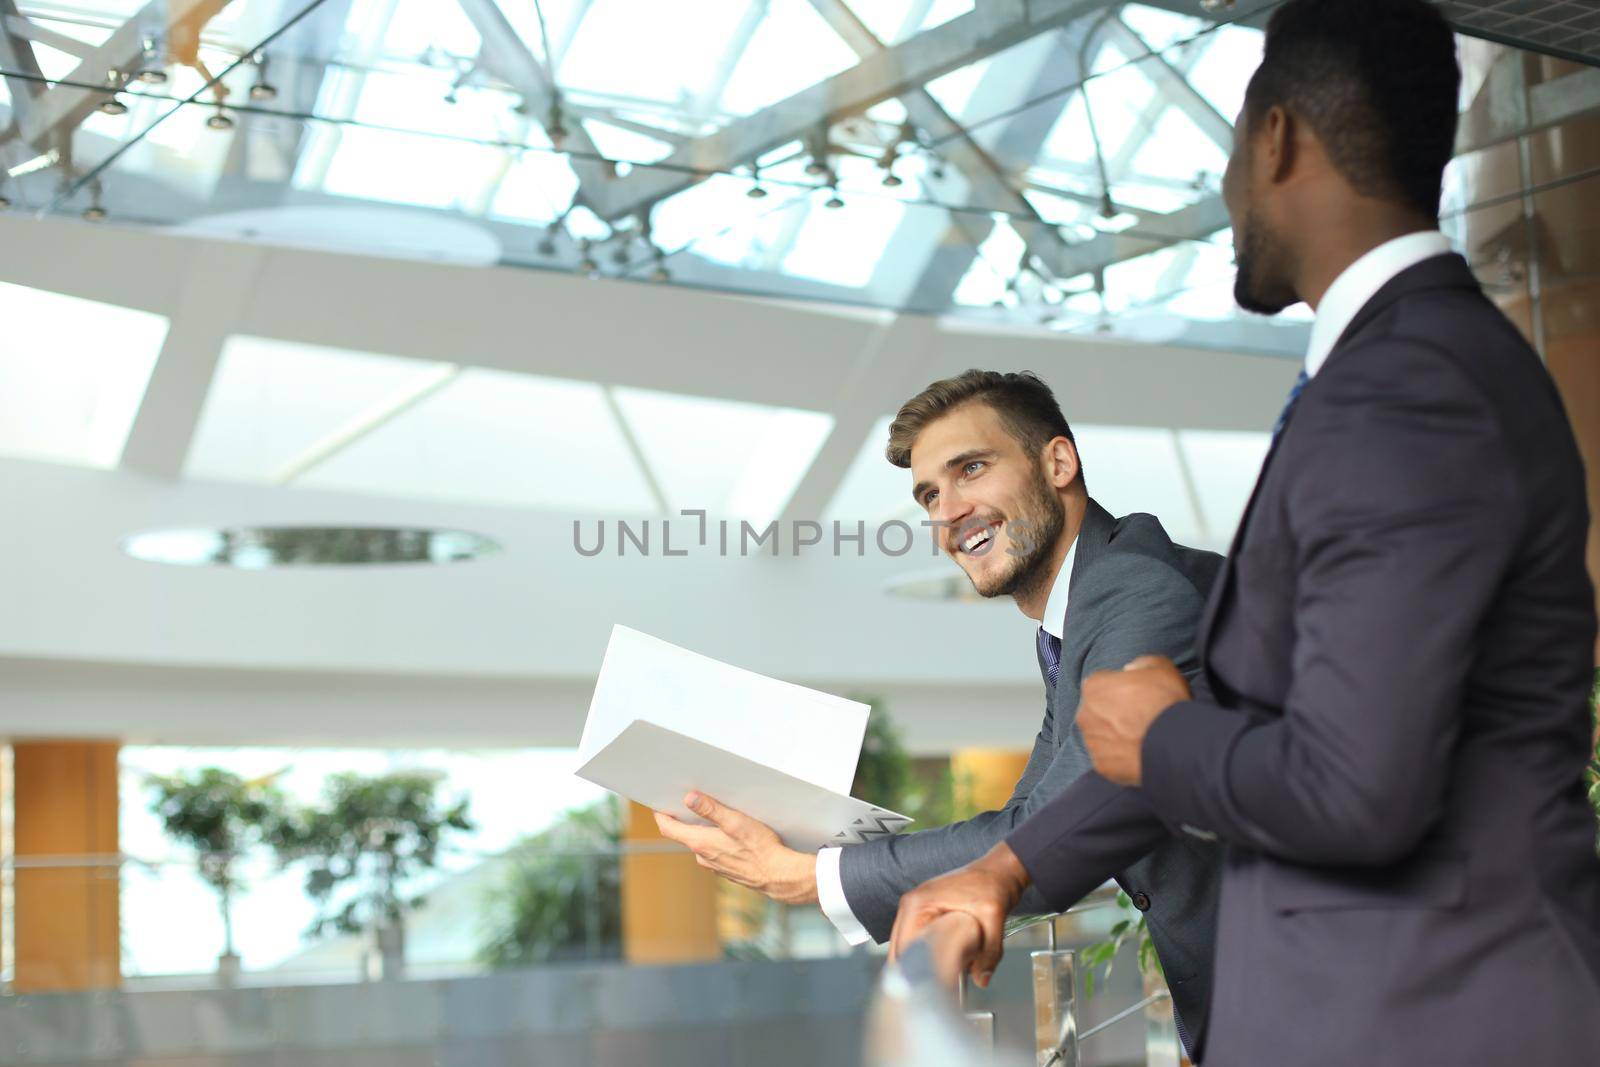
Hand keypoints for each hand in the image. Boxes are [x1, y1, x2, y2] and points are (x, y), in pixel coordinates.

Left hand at [653, 792, 818, 904]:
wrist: (779, 876)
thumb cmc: (760, 848)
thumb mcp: (736, 821)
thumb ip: (711, 809)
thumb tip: (689, 798)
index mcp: (700, 844)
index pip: (668, 829)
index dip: (660, 814)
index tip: (657, 802)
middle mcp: (703, 857)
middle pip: (684, 835)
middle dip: (684, 818)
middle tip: (687, 800)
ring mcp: (714, 865)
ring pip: (701, 843)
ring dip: (703, 830)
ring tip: (714, 814)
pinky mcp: (727, 869)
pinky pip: (714, 851)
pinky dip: (716, 840)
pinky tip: (731, 834)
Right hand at [888, 842, 1030, 987]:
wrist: (998, 871)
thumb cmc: (991, 885)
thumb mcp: (994, 918)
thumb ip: (989, 951)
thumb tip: (982, 979)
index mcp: (917, 904)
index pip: (903, 947)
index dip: (913, 971)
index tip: (928, 988)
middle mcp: (910, 906)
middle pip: (899, 951)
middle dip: (914, 972)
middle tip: (935, 991)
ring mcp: (915, 911)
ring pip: (907, 949)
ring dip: (920, 965)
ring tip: (939, 982)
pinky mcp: (924, 916)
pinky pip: (917, 943)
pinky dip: (926, 957)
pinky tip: (941, 967)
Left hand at [1078, 654, 1190, 785]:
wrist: (1175, 744)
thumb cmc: (1166, 702)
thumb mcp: (1160, 666)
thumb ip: (1139, 664)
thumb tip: (1130, 670)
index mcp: (1093, 686)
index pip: (1101, 684)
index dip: (1120, 690)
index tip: (1136, 697)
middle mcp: (1085, 713)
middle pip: (1097, 711)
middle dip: (1113, 713)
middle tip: (1140, 718)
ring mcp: (1092, 742)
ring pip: (1101, 736)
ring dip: (1116, 736)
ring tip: (1142, 738)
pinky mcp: (1101, 765)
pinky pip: (1109, 759)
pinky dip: (1121, 757)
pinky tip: (1140, 753)